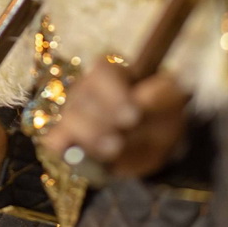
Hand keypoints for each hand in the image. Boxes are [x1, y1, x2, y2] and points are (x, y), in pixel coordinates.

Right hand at [41, 61, 188, 178]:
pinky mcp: (65, 137)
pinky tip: (82, 155)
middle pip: (82, 96)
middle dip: (102, 120)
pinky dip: (65, 147)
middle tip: (120, 139)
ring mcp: (73, 112)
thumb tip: (142, 99)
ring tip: (111, 150)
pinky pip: (55, 140)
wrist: (156, 146)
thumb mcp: (172, 103)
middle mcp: (87, 88)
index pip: (102, 71)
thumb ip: (162, 96)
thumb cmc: (162, 116)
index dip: (114, 93)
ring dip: (90, 136)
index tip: (133, 116)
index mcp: (113, 72)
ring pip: (70, 118)